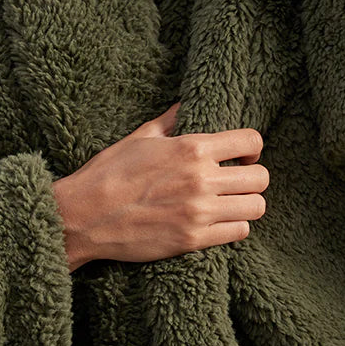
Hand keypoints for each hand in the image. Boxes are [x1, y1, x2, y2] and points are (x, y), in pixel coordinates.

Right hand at [51, 101, 268, 269]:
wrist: (84, 216)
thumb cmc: (108, 173)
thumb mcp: (140, 137)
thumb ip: (170, 121)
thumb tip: (184, 106)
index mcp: (191, 148)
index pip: (250, 140)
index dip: (253, 148)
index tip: (243, 156)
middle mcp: (201, 178)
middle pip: (260, 177)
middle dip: (253, 177)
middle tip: (238, 182)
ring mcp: (199, 211)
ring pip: (256, 207)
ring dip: (247, 204)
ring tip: (232, 204)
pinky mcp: (194, 239)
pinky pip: (240, 232)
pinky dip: (235, 227)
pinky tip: (219, 223)